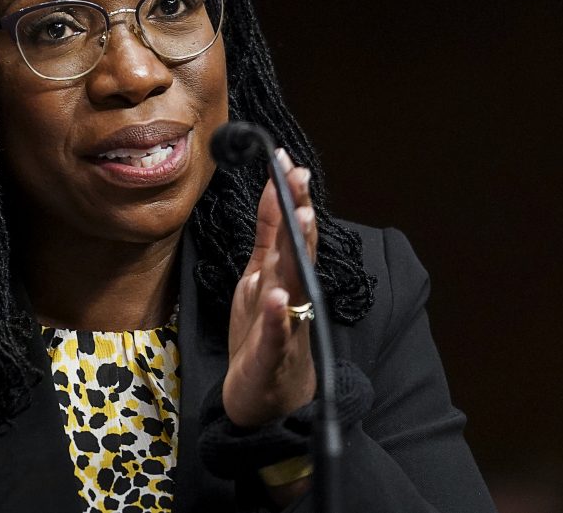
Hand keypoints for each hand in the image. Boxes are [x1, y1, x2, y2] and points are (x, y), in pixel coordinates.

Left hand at [223, 148, 317, 428]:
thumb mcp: (261, 278)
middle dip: (300, 215)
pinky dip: (278, 318)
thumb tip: (274, 189)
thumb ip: (269, 237)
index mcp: (283, 278)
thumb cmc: (265, 336)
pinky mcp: (272, 358)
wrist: (266, 402)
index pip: (290, 231)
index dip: (289, 196)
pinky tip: (277, 298)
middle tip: (301, 179)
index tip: (288, 160)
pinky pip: (276, 336)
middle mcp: (290, 297)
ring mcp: (286, 327)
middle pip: (298, 251)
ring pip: (294, 286)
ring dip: (298, 255)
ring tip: (301, 220)